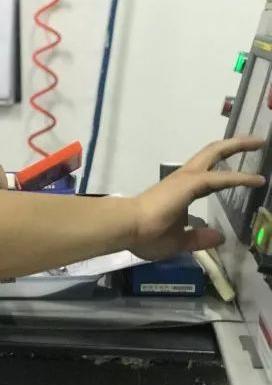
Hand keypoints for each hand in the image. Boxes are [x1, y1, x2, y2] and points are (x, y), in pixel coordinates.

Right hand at [129, 137, 265, 259]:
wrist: (127, 227)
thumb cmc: (146, 235)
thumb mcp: (177, 241)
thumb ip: (198, 238)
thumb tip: (219, 237)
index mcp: (180, 192)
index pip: (208, 179)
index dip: (227, 177)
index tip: (247, 178)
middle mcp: (183, 180)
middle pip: (211, 154)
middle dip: (234, 146)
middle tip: (256, 142)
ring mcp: (185, 179)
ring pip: (214, 154)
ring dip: (237, 147)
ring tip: (258, 143)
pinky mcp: (189, 184)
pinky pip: (219, 178)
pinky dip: (239, 178)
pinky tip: (257, 180)